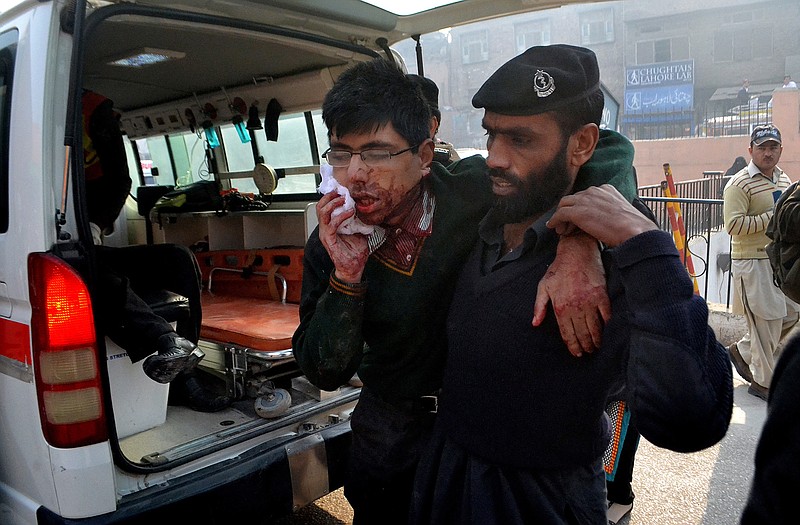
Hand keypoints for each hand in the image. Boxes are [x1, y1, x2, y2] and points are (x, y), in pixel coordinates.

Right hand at [316, 192, 368, 282]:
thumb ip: (358, 222)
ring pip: (322, 212)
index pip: (325, 207)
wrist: (353, 269)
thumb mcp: (359, 233)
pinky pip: (332, 224)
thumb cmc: (354, 254)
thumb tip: (366, 212)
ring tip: (344, 199)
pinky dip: (341, 216)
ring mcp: (326, 234)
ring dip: (334, 203)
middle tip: (341, 191)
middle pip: (320, 207)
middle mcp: (325, 229)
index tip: (341, 189)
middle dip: (330, 196)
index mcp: (330, 226)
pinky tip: (350, 212)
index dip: (331, 197)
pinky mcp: (329, 240)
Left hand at [532, 231, 610, 355]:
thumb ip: (539, 307)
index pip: (567, 333)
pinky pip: (606, 316)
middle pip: (582, 334)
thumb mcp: (543, 287)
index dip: (572, 346)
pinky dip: (607, 326)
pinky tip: (607, 333)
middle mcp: (575, 307)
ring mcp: (590, 302)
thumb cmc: (559, 270)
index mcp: (560, 307)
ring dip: (596, 340)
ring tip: (597, 347)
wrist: (577, 252)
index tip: (576, 354)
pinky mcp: (602, 296)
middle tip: (588, 353)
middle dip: (585, 346)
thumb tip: (535, 324)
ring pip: (595, 328)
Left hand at [547, 185, 655, 246]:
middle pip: (573, 199)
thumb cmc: (632, 227)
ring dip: (561, 217)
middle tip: (567, 226)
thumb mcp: (621, 212)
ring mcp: (585, 200)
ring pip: (564, 205)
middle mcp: (594, 191)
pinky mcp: (577, 211)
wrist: (634, 231)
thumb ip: (610, 211)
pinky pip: (560, 214)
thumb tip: (606, 220)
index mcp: (606, 189)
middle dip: (569, 212)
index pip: (586, 196)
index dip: (580, 208)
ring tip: (562, 230)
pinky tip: (554, 228)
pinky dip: (555, 221)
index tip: (579, 220)